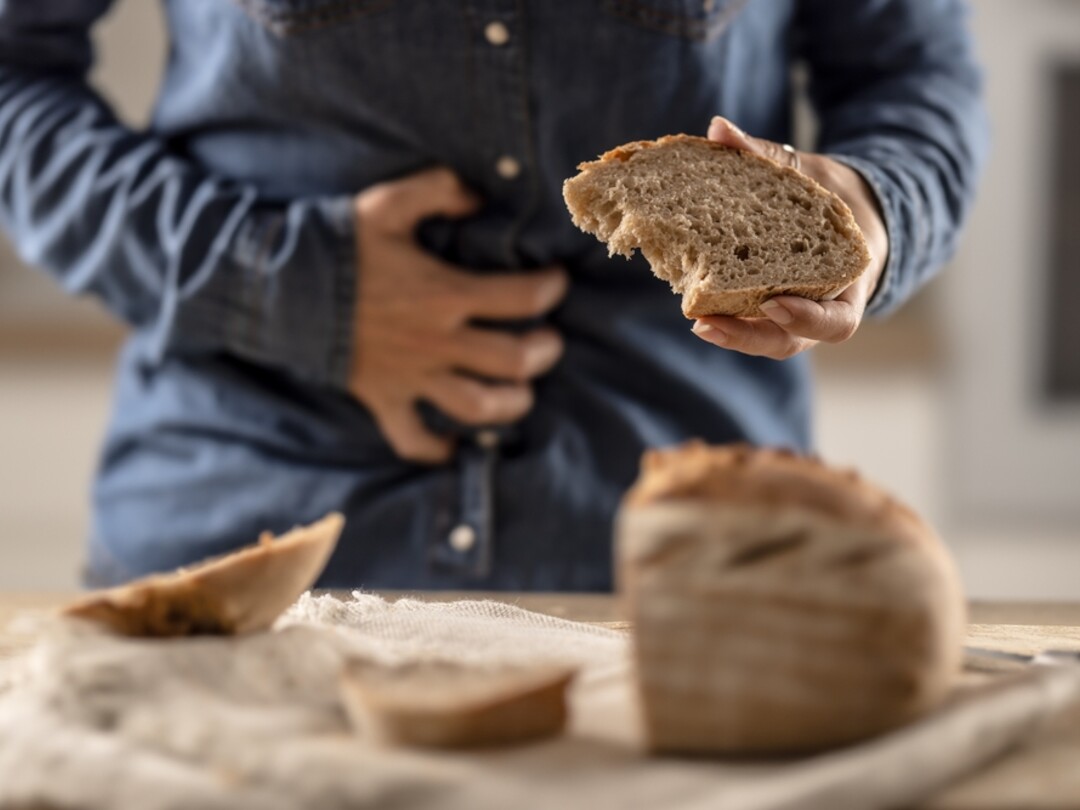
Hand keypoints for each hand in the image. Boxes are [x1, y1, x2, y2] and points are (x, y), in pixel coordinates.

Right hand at [349, 168, 568, 463]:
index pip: (522, 298)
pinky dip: (436, 449)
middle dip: (543, 352)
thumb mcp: (388, 203)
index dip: (551, 289)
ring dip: (510, 404)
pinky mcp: (383, 399)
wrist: (276, 287)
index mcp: (444, 293)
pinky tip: (454, 444)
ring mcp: (411, 376)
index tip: (556, 282)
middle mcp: (436, 341)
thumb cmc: (336, 243)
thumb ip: (439, 191)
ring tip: (521, 391)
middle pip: (513, 361)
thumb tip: (479, 197)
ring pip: (477, 407)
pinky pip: (412, 439)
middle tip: (547, 341)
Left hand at [690, 116, 888, 359]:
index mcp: (849, 283)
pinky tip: (691, 300)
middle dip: (748, 337)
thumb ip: (767, 156)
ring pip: (767, 338)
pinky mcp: (768, 309)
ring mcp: (795, 314)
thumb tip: (718, 128)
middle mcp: (822, 308)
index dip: (806, 318)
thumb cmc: (832, 196)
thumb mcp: (811, 173)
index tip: (772, 303)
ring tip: (696, 322)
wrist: (845, 212)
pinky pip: (750, 319)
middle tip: (705, 324)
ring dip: (731, 333)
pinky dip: (724, 313)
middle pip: (790, 341)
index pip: (836, 322)